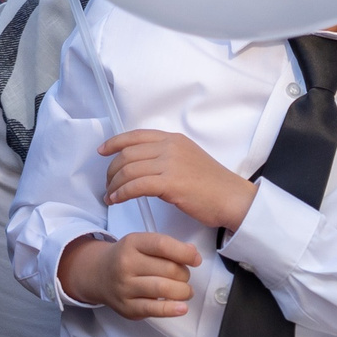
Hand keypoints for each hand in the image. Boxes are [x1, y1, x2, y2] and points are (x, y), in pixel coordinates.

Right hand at [58, 231, 198, 319]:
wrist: (99, 275)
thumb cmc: (128, 258)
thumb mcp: (142, 244)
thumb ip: (167, 247)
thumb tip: (192, 255)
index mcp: (131, 243)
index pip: (162, 245)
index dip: (184, 253)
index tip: (196, 259)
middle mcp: (125, 264)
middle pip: (168, 269)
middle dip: (184, 274)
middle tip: (183, 276)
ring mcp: (125, 287)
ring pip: (164, 289)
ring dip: (183, 291)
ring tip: (185, 291)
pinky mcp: (127, 307)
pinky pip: (154, 310)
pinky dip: (172, 309)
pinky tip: (181, 307)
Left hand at [99, 129, 255, 232]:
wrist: (233, 199)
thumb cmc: (212, 185)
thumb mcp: (188, 159)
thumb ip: (167, 156)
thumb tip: (143, 162)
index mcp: (173, 139)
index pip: (136, 136)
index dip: (114, 142)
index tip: (102, 151)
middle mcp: (170, 147)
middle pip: (127, 154)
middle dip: (112, 170)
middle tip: (107, 184)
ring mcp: (170, 164)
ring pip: (129, 170)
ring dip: (114, 184)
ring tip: (110, 195)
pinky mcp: (170, 183)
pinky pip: (136, 186)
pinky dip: (122, 193)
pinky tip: (116, 200)